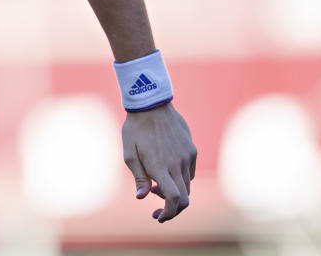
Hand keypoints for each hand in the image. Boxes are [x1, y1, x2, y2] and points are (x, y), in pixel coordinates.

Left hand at [122, 102, 196, 222]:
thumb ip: (139, 177)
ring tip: (156, 187)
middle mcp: (177, 163)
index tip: (158, 216)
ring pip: (187, 186)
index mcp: (160, 166)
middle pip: (184, 198)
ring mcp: (187, 156)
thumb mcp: (129, 154)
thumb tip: (142, 197)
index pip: (174, 199)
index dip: (169, 213)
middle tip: (157, 211)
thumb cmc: (135, 129)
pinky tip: (166, 172)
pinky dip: (180, 180)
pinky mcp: (191, 150)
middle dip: (171, 209)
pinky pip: (190, 172)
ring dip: (175, 193)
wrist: (151, 104)